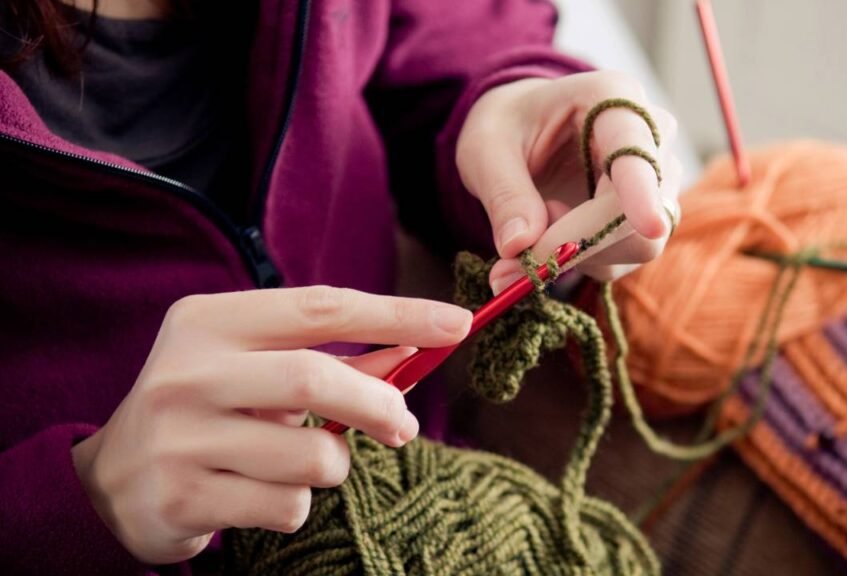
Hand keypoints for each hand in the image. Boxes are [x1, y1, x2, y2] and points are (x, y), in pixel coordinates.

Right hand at [71, 287, 470, 564]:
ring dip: (330, 465)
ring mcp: (179, 436)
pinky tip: (259, 495)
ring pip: (311, 455)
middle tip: (404, 426)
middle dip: (379, 404)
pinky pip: (286, 507)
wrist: (111, 481)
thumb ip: (331, 360)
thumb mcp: (258, 369)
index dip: (397, 314)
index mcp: (209, 321)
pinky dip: (297, 506)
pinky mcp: (182, 497)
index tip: (457, 323)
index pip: (321, 307)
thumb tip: (413, 354)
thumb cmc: (208, 410)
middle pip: (317, 377)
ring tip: (297, 462)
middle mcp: (188, 371)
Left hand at [455, 71, 683, 292]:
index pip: (636, 151)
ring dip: (574, 256)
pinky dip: (577, 264)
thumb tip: (519, 246)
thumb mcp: (486, 149)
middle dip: (579, 242)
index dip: (643, 191)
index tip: (648, 226)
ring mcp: (656, 181)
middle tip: (517, 253)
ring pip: (635, 244)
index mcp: (612, 99)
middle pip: (641, 214)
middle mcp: (650, 137)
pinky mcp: (646, 219)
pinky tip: (546, 240)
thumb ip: (504, 195)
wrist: (523, 130)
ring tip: (526, 234)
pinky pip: (620, 259)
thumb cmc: (508, 127)